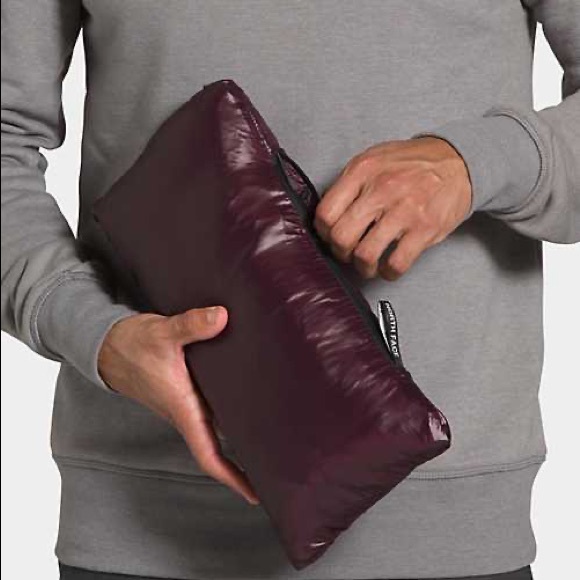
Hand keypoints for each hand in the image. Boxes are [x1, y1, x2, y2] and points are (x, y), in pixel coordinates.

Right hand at [98, 306, 258, 504]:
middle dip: (245, 462)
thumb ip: (192, 325)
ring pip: (216, 429)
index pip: (208, 454)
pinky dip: (231, 414)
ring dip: (240, 438)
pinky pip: (211, 411)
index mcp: (183, 408)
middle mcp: (186, 412)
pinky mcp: (185, 392)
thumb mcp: (163, 333)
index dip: (232, 477)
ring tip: (273, 440)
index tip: (255, 495)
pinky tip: (249, 403)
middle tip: (278, 469)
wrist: (108, 345)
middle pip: (218, 448)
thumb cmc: (132, 344)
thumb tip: (222, 317)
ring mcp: (185, 404)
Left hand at [315, 137, 471, 279]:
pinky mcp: (425, 229)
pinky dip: (388, 272)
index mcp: (362, 172)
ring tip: (367, 264)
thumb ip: (349, 184)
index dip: (323, 232)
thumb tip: (327, 217)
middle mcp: (381, 190)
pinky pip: (396, 264)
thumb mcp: (373, 159)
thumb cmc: (411, 164)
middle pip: (340, 237)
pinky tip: (389, 267)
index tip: (330, 237)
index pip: (325, 213)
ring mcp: (404, 211)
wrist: (457, 162)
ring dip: (362, 267)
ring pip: (365, 255)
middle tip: (347, 253)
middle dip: (340, 252)